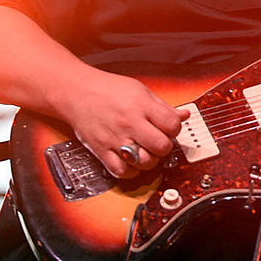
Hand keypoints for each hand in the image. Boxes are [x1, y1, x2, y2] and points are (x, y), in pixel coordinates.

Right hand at [58, 70, 189, 178]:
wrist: (76, 93)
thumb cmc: (108, 89)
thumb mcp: (140, 90)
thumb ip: (162, 106)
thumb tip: (184, 115)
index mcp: (141, 106)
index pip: (172, 124)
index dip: (175, 128)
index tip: (169, 127)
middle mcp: (129, 123)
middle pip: (161, 146)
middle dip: (165, 146)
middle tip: (159, 141)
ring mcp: (115, 139)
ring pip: (144, 162)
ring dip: (150, 160)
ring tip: (147, 151)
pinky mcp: (102, 151)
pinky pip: (122, 171)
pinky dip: (131, 170)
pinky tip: (132, 160)